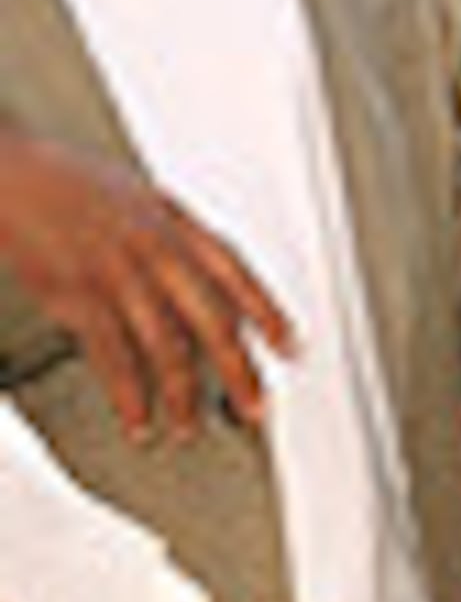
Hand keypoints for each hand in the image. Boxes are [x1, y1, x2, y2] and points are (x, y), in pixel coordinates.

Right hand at [0, 128, 298, 437]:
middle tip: (254, 409)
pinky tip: (138, 421)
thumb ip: (175, 238)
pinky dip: (129, 396)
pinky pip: (114, 356)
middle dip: (240, 370)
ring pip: (167, 346)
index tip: (291, 348)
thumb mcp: (136, 196)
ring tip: (189, 428)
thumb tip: (210, 282)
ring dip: (182, 395)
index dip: (268, 312)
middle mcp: (156, 248)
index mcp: (174, 223)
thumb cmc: (66, 184)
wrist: (8, 172)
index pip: (237, 272)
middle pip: (213, 318)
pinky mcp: (78, 294)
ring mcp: (119, 273)